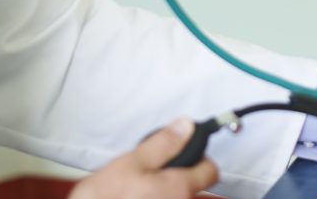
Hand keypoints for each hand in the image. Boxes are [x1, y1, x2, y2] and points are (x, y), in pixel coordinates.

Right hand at [69, 119, 217, 198]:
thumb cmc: (105, 198)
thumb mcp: (132, 162)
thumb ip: (163, 143)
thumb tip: (186, 126)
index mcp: (179, 188)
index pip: (211, 171)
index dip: (200, 156)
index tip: (185, 149)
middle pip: (192, 183)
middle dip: (177, 171)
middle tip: (151, 166)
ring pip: (176, 194)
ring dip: (162, 185)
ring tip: (137, 182)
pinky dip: (153, 195)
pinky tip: (133, 194)